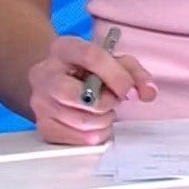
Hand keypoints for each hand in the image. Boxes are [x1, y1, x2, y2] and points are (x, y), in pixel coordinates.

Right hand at [28, 32, 157, 144]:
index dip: (116, 76)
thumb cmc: (88, 70)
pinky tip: (94, 124)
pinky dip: (94, 135)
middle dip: (106, 103)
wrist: (57, 80)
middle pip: (81, 96)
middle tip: (112, 101)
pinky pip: (76, 140)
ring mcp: (40, 101)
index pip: (91, 57)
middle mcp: (45, 74)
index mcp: (64, 48)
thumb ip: (134, 73)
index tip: (130, 91)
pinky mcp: (43, 126)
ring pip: (81, 121)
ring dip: (103, 120)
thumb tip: (148, 91)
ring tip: (103, 111)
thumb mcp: (113, 61)